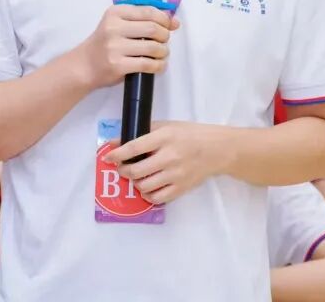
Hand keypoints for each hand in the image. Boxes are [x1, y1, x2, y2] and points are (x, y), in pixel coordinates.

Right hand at [78, 4, 178, 89]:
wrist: (84, 65)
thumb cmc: (105, 44)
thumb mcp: (118, 24)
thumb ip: (143, 20)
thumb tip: (173, 21)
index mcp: (115, 13)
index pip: (148, 11)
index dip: (164, 19)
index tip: (170, 25)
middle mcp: (113, 27)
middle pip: (153, 28)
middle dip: (165, 36)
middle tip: (163, 41)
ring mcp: (115, 47)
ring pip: (152, 47)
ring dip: (163, 52)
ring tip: (161, 54)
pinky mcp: (118, 65)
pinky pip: (147, 64)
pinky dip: (159, 66)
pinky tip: (158, 65)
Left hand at [103, 121, 221, 203]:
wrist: (216, 149)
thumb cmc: (189, 134)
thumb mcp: (166, 126)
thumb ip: (141, 133)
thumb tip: (116, 142)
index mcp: (165, 138)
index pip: (134, 148)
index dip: (117, 154)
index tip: (108, 157)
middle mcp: (169, 157)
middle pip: (137, 170)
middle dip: (123, 171)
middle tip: (122, 168)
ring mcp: (176, 175)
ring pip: (145, 186)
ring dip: (135, 183)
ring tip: (136, 177)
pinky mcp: (182, 188)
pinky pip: (158, 198)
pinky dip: (147, 195)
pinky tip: (147, 189)